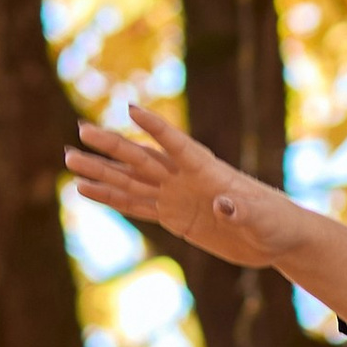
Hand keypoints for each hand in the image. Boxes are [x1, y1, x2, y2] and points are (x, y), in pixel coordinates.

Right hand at [65, 101, 346, 330]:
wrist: (278, 238)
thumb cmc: (277, 223)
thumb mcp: (262, 220)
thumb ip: (242, 211)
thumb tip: (224, 204)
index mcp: (208, 171)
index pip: (177, 144)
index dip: (156, 127)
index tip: (131, 108)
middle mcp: (186, 178)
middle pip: (141, 158)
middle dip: (111, 146)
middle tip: (79, 132)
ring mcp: (176, 196)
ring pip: (131, 181)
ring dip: (101, 172)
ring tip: (69, 160)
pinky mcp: (174, 217)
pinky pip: (136, 206)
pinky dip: (112, 198)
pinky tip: (86, 190)